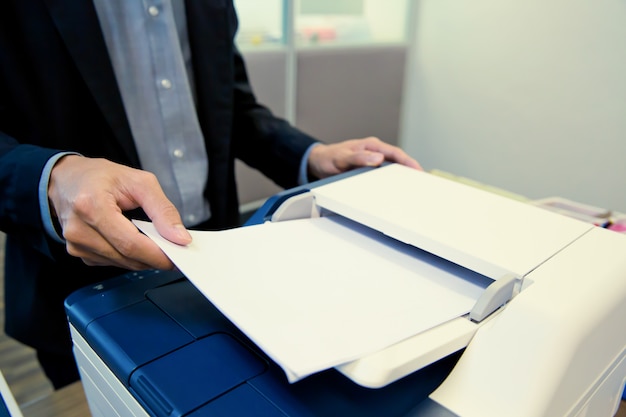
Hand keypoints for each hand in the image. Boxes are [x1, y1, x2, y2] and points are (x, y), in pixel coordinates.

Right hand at [47, 155, 191, 269]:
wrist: (65, 179)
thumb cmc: (101, 176)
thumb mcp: (139, 182)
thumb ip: (163, 210)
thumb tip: (180, 237)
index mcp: (92, 206)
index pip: (130, 243)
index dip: (158, 254)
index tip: (179, 256)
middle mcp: (79, 229)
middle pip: (127, 257)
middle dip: (155, 258)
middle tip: (176, 252)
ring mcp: (75, 244)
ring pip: (122, 263)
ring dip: (144, 259)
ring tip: (158, 244)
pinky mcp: (78, 252)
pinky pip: (112, 262)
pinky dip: (129, 256)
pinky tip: (136, 243)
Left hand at [307, 136, 421, 178]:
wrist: (318, 161)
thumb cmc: (329, 157)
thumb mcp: (342, 158)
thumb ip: (359, 158)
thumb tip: (378, 159)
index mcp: (371, 146)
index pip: (395, 153)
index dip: (409, 162)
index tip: (419, 171)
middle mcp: (374, 151)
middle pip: (397, 160)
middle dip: (410, 170)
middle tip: (422, 182)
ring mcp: (372, 160)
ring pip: (392, 167)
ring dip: (402, 176)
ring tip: (413, 187)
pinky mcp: (368, 168)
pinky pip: (383, 173)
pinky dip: (391, 180)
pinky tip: (395, 189)